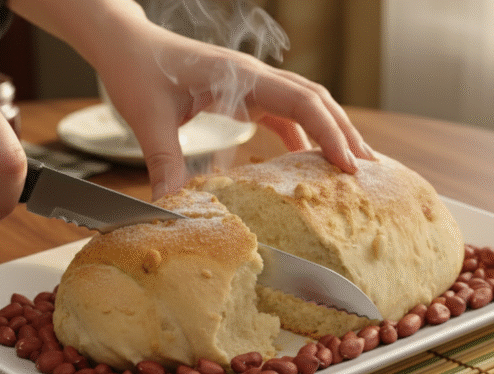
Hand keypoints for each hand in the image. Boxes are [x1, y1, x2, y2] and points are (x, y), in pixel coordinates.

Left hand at [9, 0, 374, 199]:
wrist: (124, 43)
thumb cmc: (136, 70)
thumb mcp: (149, 118)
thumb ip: (164, 163)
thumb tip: (171, 210)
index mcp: (240, 76)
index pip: (301, 102)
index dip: (329, 133)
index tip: (349, 166)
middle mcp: (254, 76)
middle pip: (316, 100)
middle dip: (345, 134)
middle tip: (369, 171)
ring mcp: (251, 83)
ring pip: (306, 104)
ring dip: (331, 132)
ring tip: (352, 166)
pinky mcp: (243, 93)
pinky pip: (284, 113)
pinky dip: (302, 135)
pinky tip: (308, 161)